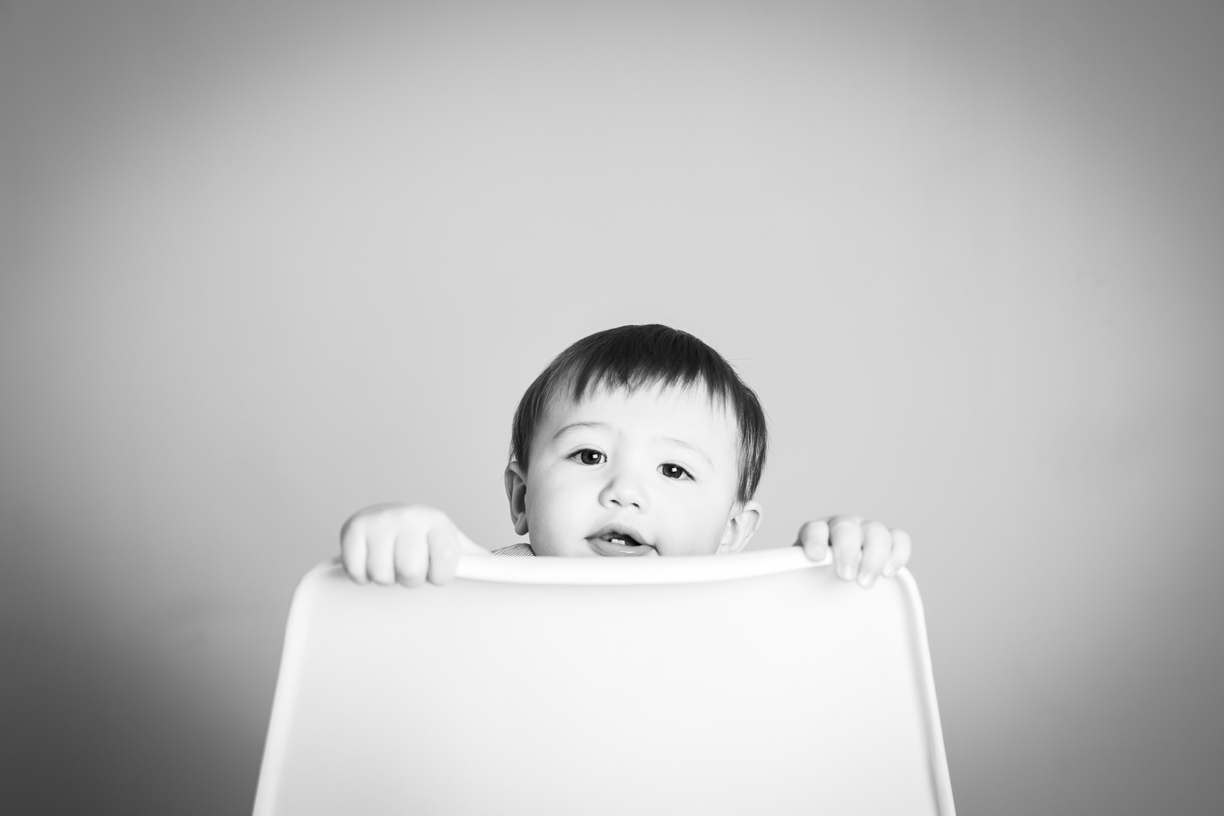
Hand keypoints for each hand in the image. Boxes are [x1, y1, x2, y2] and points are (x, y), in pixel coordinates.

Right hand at [340, 503, 482, 586]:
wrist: (390, 518)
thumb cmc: (426, 540)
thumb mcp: (453, 546)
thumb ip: (477, 562)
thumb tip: (509, 576)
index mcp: (438, 523)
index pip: (445, 564)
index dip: (438, 576)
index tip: (435, 570)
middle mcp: (409, 516)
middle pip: (410, 573)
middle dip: (409, 579)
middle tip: (409, 567)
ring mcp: (380, 521)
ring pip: (382, 575)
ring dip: (385, 578)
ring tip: (391, 562)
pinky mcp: (353, 529)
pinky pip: (357, 571)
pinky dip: (362, 575)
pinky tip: (371, 561)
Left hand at [795, 516, 911, 588]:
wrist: (835, 579)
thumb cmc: (816, 579)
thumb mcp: (801, 577)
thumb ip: (793, 578)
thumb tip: (768, 592)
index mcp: (817, 532)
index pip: (814, 529)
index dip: (815, 541)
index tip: (815, 558)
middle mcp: (842, 527)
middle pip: (846, 528)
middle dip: (846, 551)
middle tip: (845, 576)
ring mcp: (867, 531)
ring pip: (875, 531)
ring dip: (873, 556)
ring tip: (866, 582)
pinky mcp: (889, 542)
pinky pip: (899, 539)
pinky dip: (898, 553)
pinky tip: (889, 573)